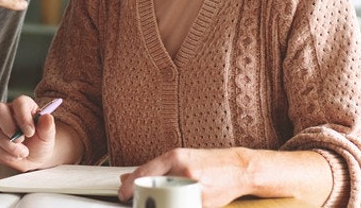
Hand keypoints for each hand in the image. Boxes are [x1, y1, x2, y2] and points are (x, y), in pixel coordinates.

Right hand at [0, 95, 58, 171]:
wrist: (34, 157)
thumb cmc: (40, 142)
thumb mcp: (47, 136)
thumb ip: (48, 127)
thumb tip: (47, 117)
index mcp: (24, 106)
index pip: (19, 103)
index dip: (23, 117)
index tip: (30, 132)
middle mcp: (8, 112)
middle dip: (8, 127)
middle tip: (20, 140)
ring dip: (9, 145)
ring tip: (23, 153)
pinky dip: (3, 154)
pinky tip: (14, 156)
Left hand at [117, 148, 251, 205]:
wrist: (237, 168)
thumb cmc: (208, 163)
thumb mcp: (180, 158)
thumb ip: (156, 168)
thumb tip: (128, 178)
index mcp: (175, 157)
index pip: (145, 172)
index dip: (130, 186)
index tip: (122, 194)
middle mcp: (183, 170)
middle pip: (152, 189)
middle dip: (142, 200)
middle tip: (139, 203)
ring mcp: (193, 187)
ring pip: (166, 202)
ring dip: (158, 206)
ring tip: (156, 205)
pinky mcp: (202, 202)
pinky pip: (182, 207)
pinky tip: (175, 206)